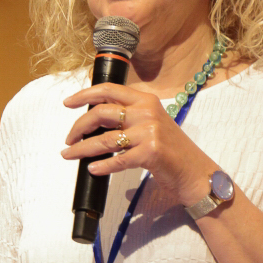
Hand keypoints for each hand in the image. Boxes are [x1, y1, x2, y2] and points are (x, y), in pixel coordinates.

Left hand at [61, 82, 215, 210]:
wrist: (195, 172)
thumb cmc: (171, 151)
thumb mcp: (151, 124)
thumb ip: (128, 117)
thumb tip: (94, 120)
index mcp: (145, 100)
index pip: (108, 90)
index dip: (84, 95)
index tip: (68, 103)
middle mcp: (147, 111)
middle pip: (101, 113)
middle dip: (79, 126)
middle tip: (69, 138)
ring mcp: (149, 132)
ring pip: (105, 139)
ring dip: (82, 148)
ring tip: (69, 154)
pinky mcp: (150, 153)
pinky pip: (117, 160)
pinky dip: (102, 166)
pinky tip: (92, 169)